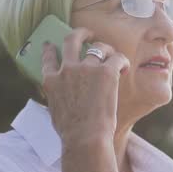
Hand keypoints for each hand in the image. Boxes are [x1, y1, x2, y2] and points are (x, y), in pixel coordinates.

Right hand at [40, 28, 131, 171]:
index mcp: (51, 81)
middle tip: (88, 34)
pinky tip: (124, 68)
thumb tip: (64, 97)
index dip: (50, 49)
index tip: (51, 45)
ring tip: (112, 55)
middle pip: (71, 40)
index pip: (48, 58)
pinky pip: (117, 58)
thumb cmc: (72, 133)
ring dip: (106, 50)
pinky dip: (122, 61)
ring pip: (98, 47)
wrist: (85, 138)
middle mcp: (67, 69)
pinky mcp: (106, 72)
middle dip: (80, 33)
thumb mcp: (55, 112)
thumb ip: (58, 97)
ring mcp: (86, 68)